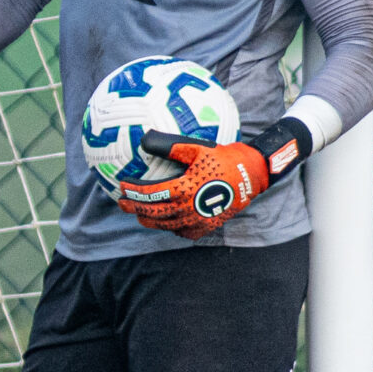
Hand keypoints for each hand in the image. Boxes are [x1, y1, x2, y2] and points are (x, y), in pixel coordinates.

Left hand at [114, 132, 273, 236]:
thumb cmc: (224, 158)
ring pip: (165, 225)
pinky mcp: (205, 228)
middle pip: (153, 214)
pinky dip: (170, 226)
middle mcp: (188, 209)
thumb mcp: (197, 148)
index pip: (150, 194)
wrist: (251, 176)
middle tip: (122, 203)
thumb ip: (170, 147)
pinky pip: (182, 231)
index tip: (121, 187)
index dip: (133, 192)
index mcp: (184, 189)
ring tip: (139, 213)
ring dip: (149, 220)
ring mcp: (197, 222)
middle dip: (134, 209)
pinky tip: (165, 220)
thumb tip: (145, 140)